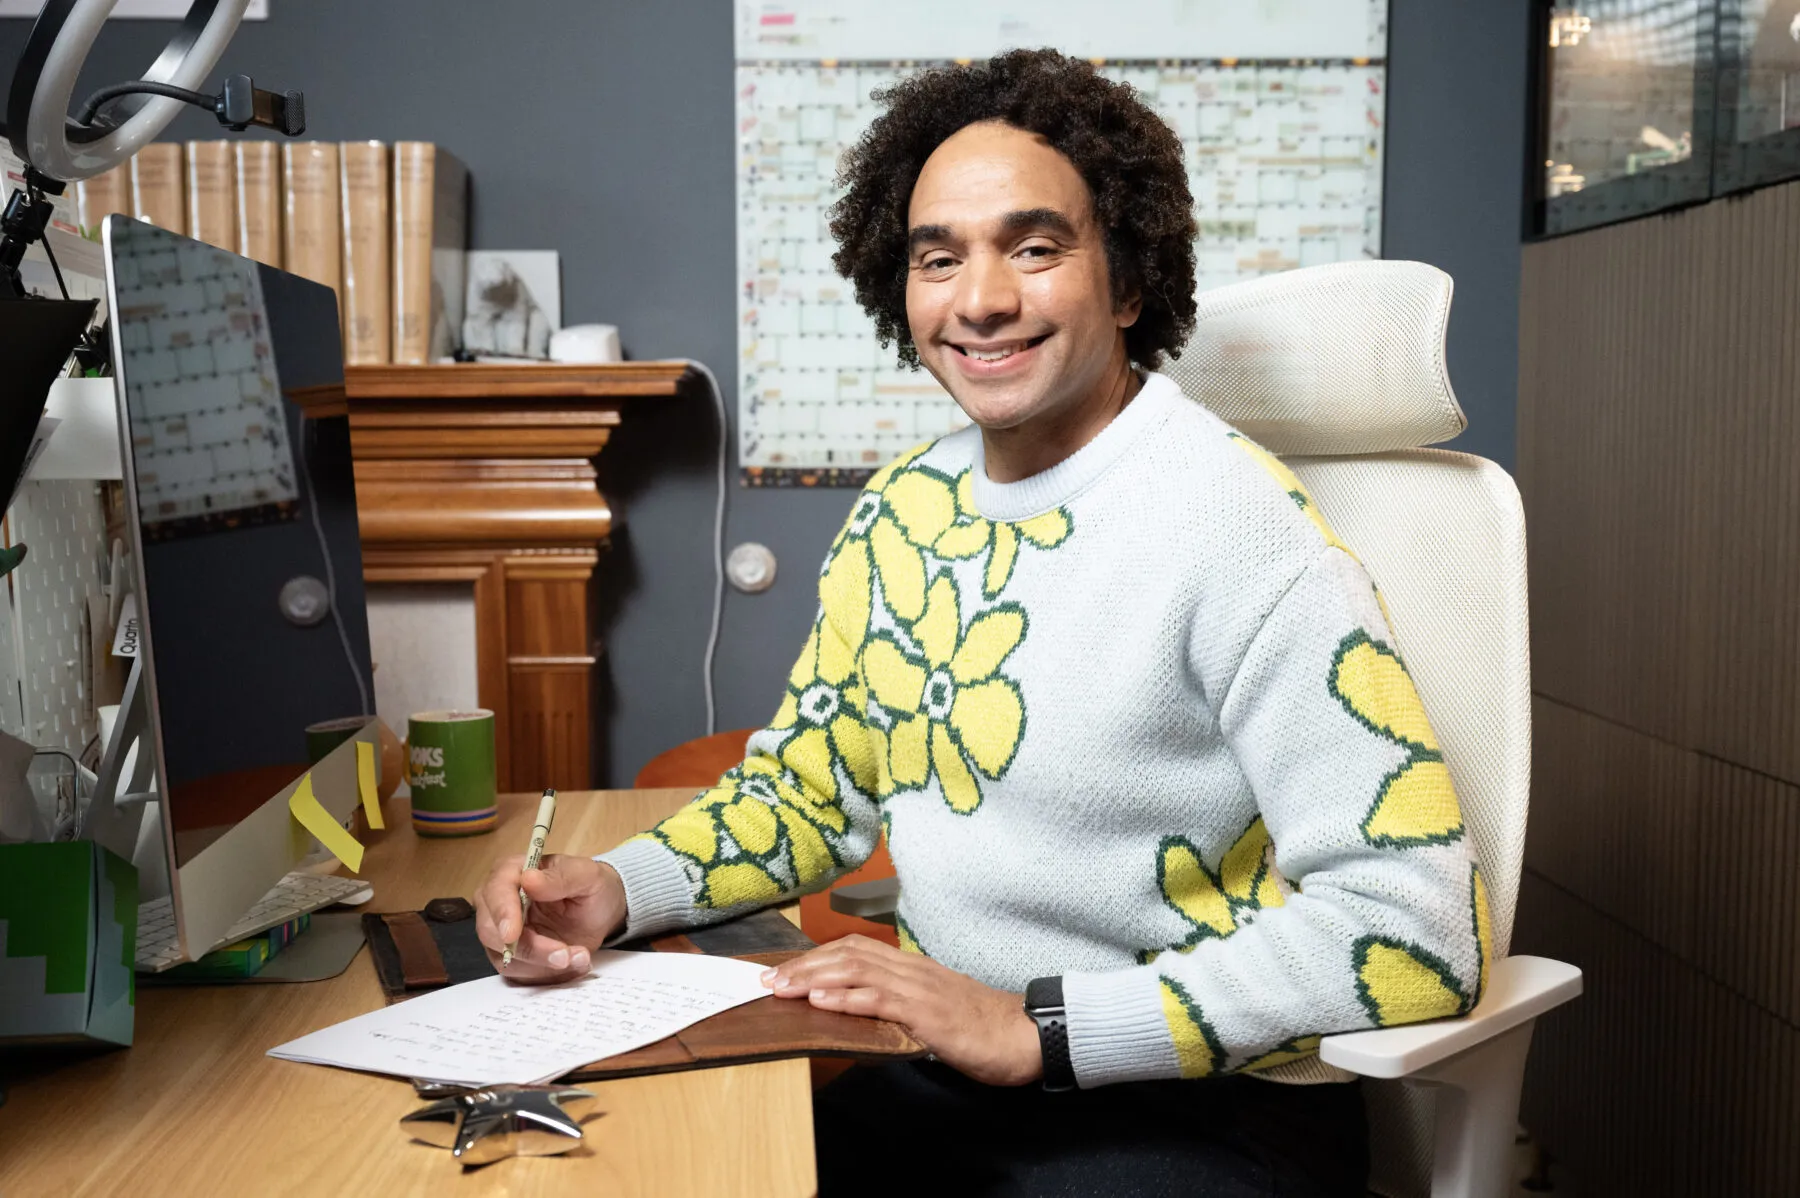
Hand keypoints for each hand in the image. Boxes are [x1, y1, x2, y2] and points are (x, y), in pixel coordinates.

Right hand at [473, 853, 626, 983]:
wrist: (600, 911)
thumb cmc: (591, 886)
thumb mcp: (586, 876)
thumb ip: (559, 877)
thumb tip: (528, 879)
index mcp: (510, 871)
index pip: (495, 893)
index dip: (502, 914)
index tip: (512, 935)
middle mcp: (497, 901)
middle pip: (492, 932)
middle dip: (529, 949)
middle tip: (564, 956)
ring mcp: (500, 932)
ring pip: (505, 958)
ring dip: (543, 965)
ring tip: (579, 957)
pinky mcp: (511, 956)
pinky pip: (519, 974)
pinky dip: (547, 974)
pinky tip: (572, 965)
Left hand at [762, 935, 1042, 1085]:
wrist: (1024, 1035)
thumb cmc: (980, 1027)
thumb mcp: (932, 1010)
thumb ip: (898, 1005)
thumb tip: (859, 1011)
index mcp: (911, 967)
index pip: (854, 949)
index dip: (814, 957)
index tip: (782, 969)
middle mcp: (911, 969)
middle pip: (847, 953)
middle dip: (803, 965)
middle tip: (766, 979)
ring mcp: (920, 987)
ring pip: (857, 970)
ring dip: (814, 978)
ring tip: (781, 988)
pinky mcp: (928, 1012)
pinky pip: (881, 999)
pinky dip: (847, 998)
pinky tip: (821, 1003)